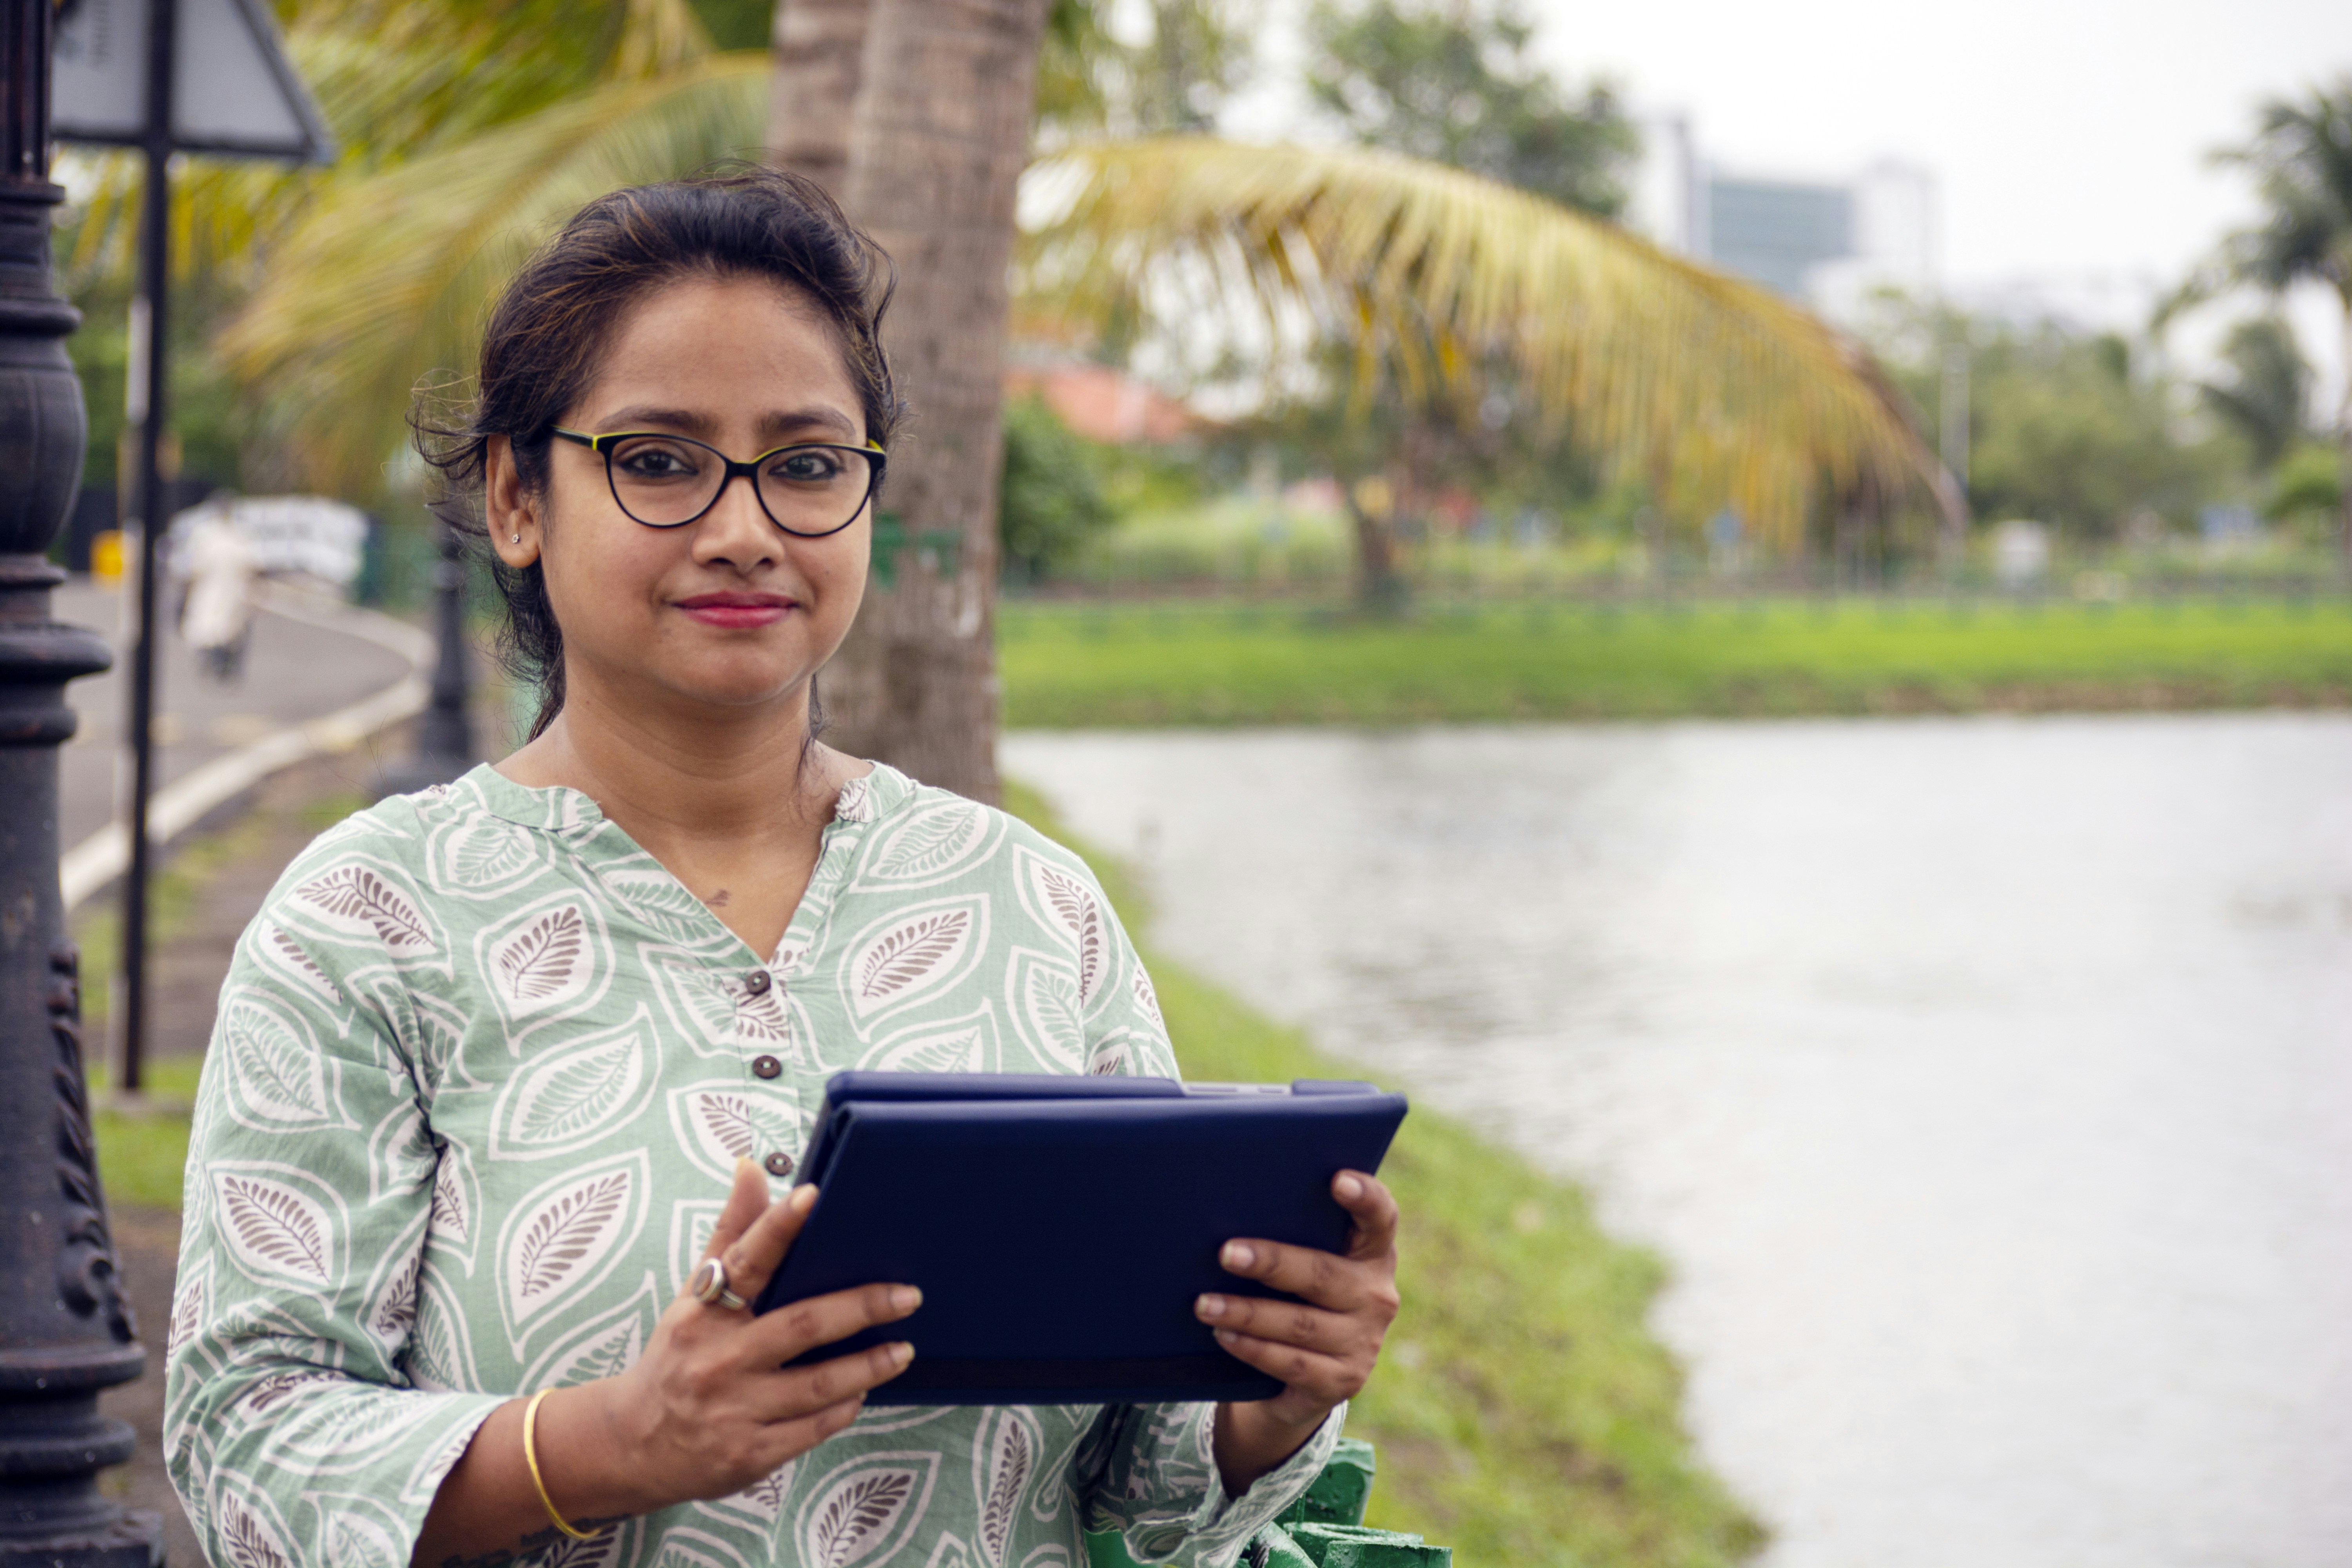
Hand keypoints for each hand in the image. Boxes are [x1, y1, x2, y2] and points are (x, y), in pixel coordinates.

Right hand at [567, 1159, 921, 1513]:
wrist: (633, 1444)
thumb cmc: (678, 1356)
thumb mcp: (692, 1297)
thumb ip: (731, 1234)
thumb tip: (751, 1167)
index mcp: (702, 1313)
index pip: (745, 1260)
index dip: (778, 1226)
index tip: (813, 1195)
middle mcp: (717, 1359)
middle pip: (802, 1324)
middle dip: (862, 1306)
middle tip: (908, 1295)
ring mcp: (733, 1410)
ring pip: (818, 1385)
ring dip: (868, 1366)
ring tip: (903, 1350)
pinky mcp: (748, 1454)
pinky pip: (812, 1429)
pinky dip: (843, 1409)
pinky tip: (862, 1393)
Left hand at [1197, 1170, 1399, 1491]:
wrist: (1303, 1379)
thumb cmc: (1296, 1297)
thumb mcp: (1304, 1265)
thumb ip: (1291, 1237)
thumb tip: (1228, 1209)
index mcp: (1373, 1254)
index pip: (1381, 1218)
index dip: (1365, 1197)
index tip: (1337, 1179)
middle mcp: (1377, 1296)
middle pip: (1322, 1274)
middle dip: (1271, 1263)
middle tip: (1225, 1253)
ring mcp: (1364, 1343)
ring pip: (1300, 1324)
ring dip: (1247, 1313)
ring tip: (1204, 1304)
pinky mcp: (1343, 1381)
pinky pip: (1292, 1363)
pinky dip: (1254, 1349)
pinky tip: (1224, 1335)